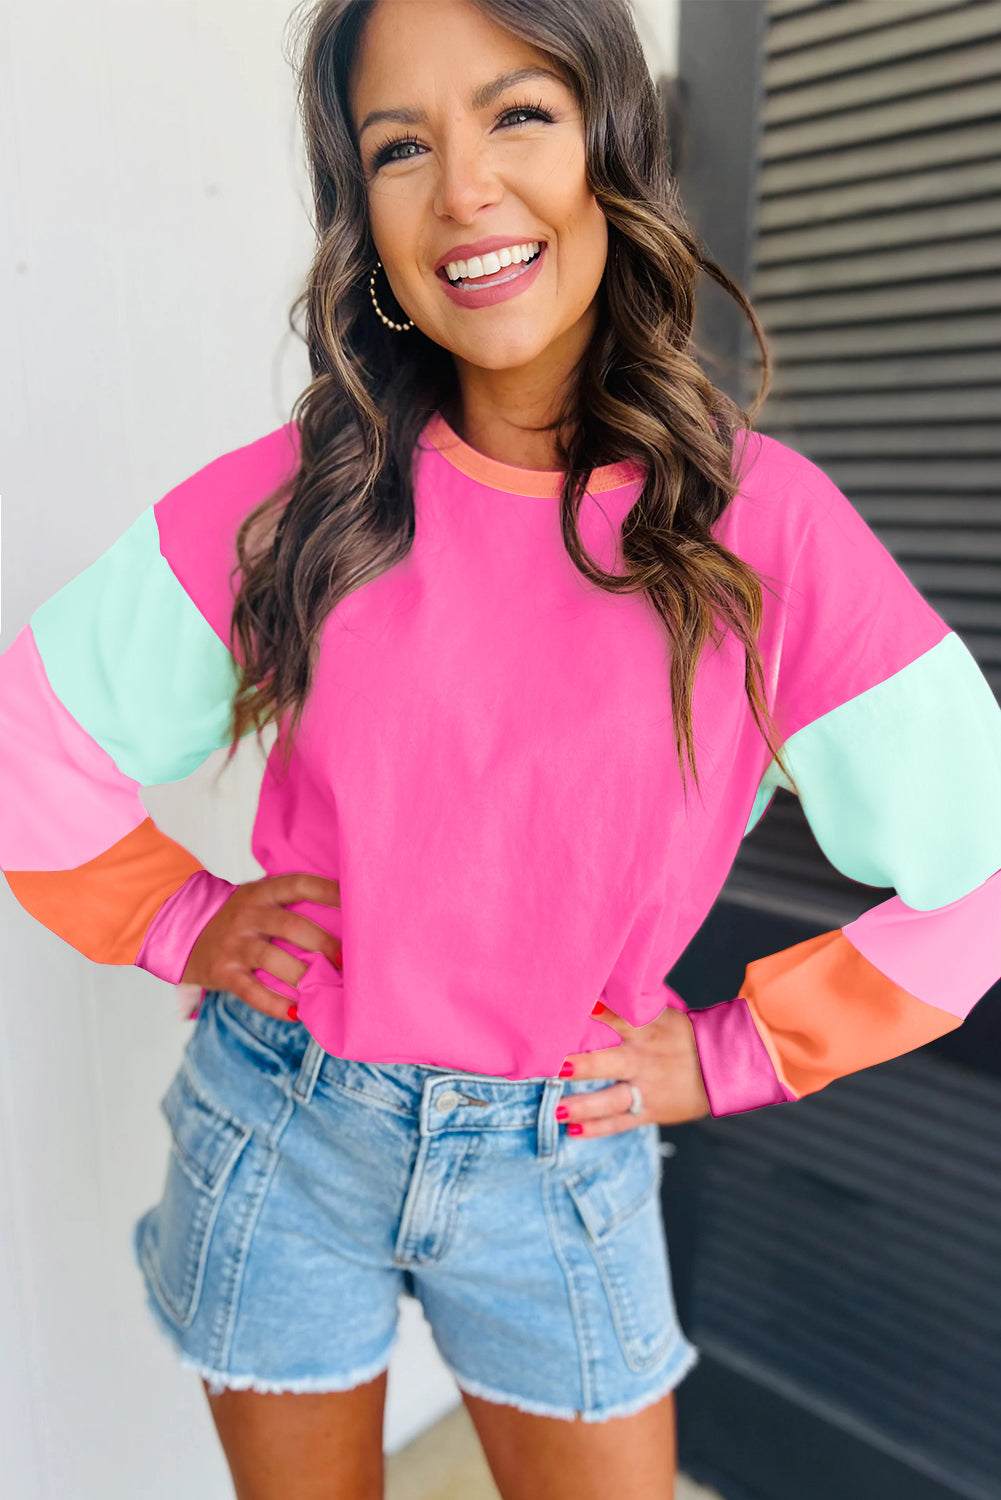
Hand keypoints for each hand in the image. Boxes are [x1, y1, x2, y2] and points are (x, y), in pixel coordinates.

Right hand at [180, 873, 342, 1018]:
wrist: (182, 931)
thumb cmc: (238, 919)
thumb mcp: (257, 900)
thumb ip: (290, 905)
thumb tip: (345, 921)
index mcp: (261, 892)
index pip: (300, 884)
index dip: (329, 892)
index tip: (358, 905)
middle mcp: (247, 914)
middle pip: (291, 925)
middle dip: (323, 943)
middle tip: (347, 960)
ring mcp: (233, 943)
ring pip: (272, 959)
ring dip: (303, 976)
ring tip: (326, 989)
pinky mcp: (223, 971)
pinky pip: (251, 991)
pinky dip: (275, 1005)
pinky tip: (297, 1013)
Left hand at [556, 1001, 710, 1135]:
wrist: (721, 1068)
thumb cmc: (684, 1037)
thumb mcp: (662, 1017)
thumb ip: (630, 1012)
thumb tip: (593, 999)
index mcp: (646, 1032)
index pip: (618, 1019)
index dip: (596, 1014)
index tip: (570, 1012)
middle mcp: (643, 1060)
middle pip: (608, 1063)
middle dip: (581, 1066)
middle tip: (556, 1068)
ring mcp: (646, 1088)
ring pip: (611, 1099)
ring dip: (583, 1106)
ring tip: (556, 1110)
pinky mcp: (651, 1111)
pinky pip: (620, 1122)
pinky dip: (597, 1128)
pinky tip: (573, 1130)